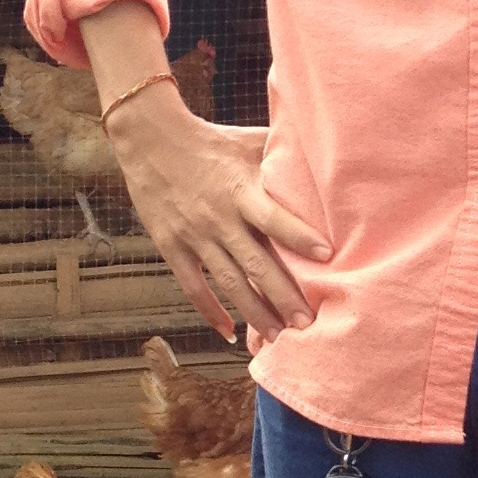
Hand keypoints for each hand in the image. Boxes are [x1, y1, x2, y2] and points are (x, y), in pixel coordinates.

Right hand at [106, 87, 329, 345]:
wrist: (150, 140)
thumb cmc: (212, 140)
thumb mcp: (249, 142)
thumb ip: (283, 156)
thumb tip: (325, 160)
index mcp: (240, 190)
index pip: (274, 218)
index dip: (299, 237)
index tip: (327, 257)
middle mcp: (219, 217)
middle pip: (256, 263)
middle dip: (283, 296)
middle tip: (308, 324)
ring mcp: (194, 236)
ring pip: (228, 282)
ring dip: (254, 312)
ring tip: (277, 337)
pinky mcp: (171, 247)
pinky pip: (193, 287)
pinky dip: (211, 312)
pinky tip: (229, 333)